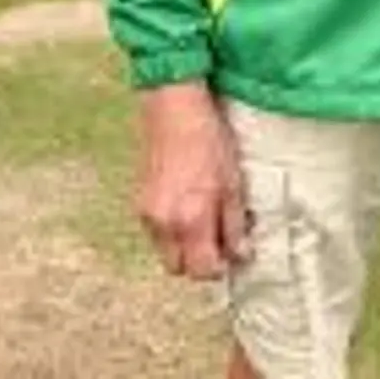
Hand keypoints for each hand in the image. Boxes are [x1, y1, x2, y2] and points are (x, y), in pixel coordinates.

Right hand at [134, 82, 247, 279]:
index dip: (218, 269)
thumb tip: (241, 255)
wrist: (173, 107)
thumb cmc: (209, 140)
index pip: (202, 271)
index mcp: (190, 220)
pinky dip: (170, 231)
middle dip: (197, 263)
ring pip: (165, 251)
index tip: (231, 256)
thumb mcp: (233, 182)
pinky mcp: (138, 202)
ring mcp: (147, 214)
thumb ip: (234, 224)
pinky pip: (155, 233)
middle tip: (217, 241)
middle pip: (178, 269)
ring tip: (202, 220)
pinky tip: (185, 206)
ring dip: (183, 248)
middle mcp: (164, 224)